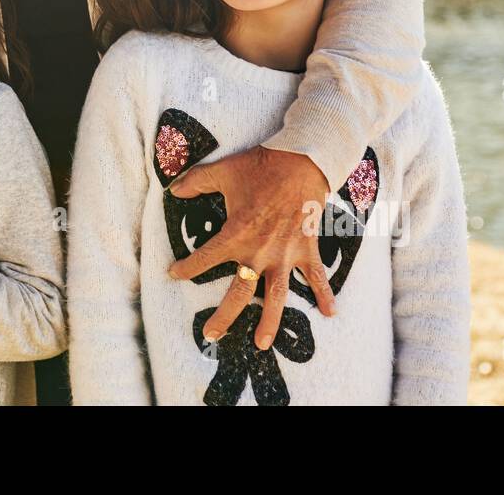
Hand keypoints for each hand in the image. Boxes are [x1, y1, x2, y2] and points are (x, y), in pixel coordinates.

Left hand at [167, 146, 334, 349]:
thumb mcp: (221, 172)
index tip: (173, 274)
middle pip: (239, 293)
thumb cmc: (260, 167)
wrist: (301, 160)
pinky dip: (325, 294)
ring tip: (261, 344)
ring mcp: (285, 255)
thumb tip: (173, 189)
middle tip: (210, 334)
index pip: (205, 258)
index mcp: (236, 234)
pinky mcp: (307, 249)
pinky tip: (330, 314)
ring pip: (276, 297)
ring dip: (269, 321)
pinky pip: (317, 277)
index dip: (187, 267)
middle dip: (224, 316)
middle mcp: (259, 252)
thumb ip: (194, 182)